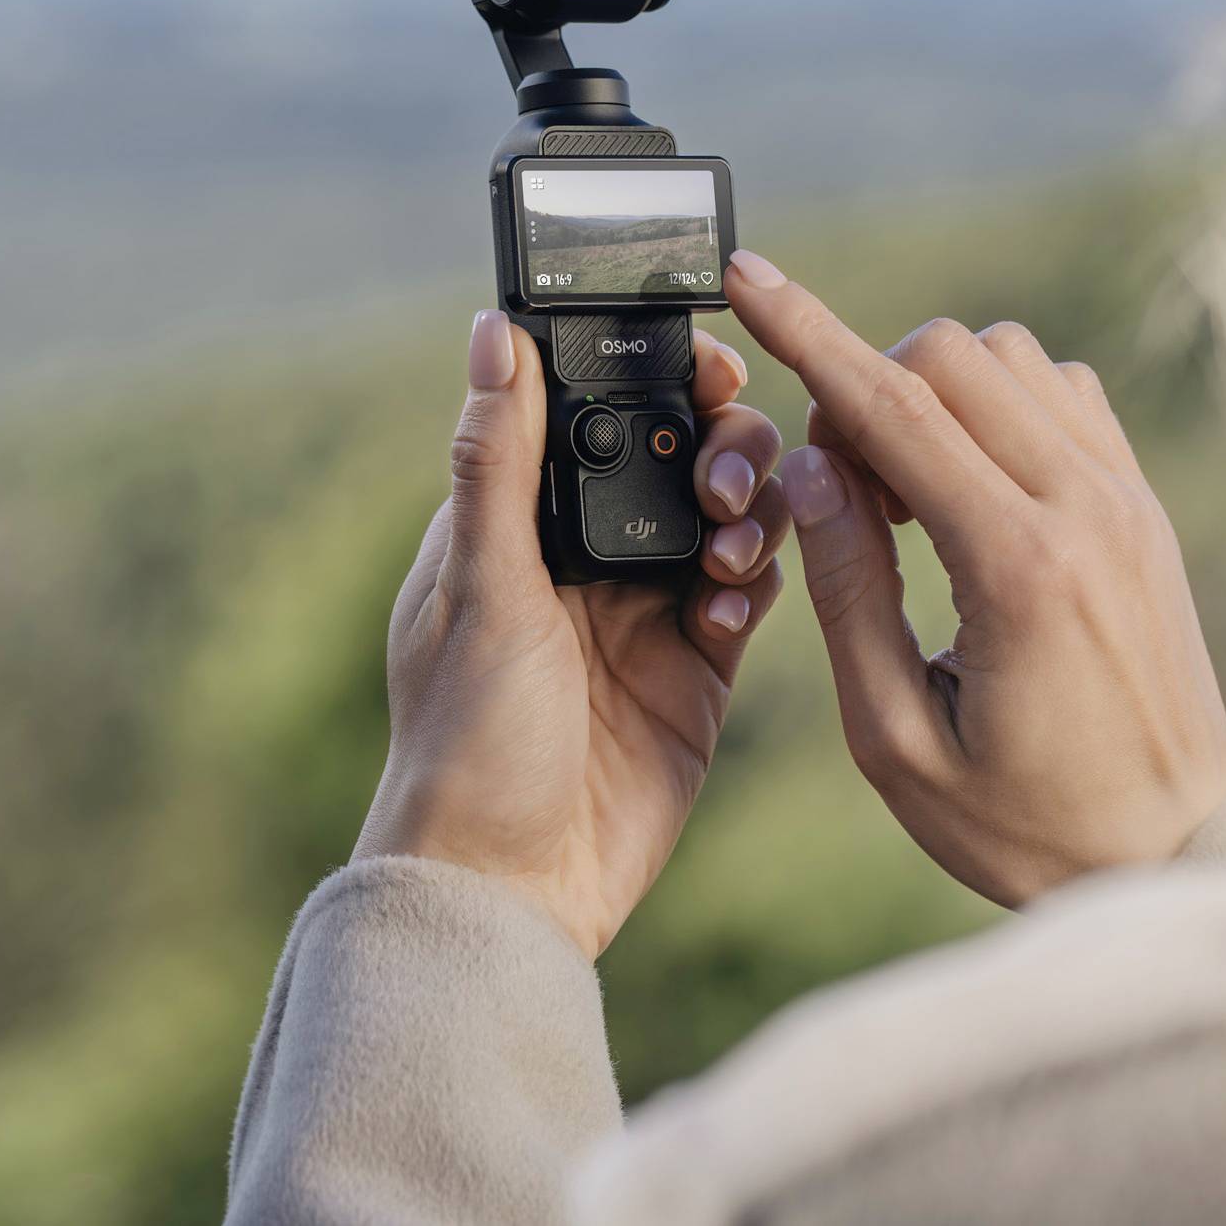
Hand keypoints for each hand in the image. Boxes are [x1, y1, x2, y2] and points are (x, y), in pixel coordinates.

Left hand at [353, 311, 788, 958]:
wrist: (514, 890)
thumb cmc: (465, 746)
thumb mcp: (481, 592)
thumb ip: (500, 463)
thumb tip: (492, 335)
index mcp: (515, 524)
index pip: (593, 411)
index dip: (654, 375)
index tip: (709, 363)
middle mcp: (585, 557)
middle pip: (679, 452)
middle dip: (721, 442)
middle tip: (724, 471)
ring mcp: (647, 611)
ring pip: (730, 513)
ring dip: (749, 508)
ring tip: (731, 546)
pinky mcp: (699, 668)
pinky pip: (752, 593)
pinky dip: (760, 580)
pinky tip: (736, 600)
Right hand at [724, 249, 1225, 907]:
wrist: (1177, 854)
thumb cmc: (1029, 825)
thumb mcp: (897, 740)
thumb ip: (846, 592)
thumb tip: (810, 466)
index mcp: (1017, 567)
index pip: (892, 408)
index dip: (804, 333)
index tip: (748, 275)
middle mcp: (1085, 509)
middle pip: (952, 355)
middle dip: (868, 388)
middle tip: (845, 493)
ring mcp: (1128, 500)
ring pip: (1012, 355)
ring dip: (937, 394)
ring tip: (909, 500)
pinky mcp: (1145, 508)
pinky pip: (1064, 392)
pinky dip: (1000, 409)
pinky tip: (972, 493)